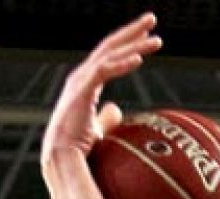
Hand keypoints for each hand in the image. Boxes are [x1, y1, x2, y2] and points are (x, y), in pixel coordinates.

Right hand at [41, 13, 161, 166]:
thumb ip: (105, 117)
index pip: (109, 54)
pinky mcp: (80, 91)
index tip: (148, 35)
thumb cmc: (77, 147)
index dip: (128, 42)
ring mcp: (80, 81)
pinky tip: (139, 59)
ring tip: (156, 40)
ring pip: (110, 54)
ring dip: (134, 45)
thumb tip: (116, 109)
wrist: (62, 158)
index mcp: (86, 81)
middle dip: (132, 30)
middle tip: (152, 18)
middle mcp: (82, 76)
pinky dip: (122, 64)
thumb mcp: (96, 128)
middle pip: (110, 45)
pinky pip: (104, 71)